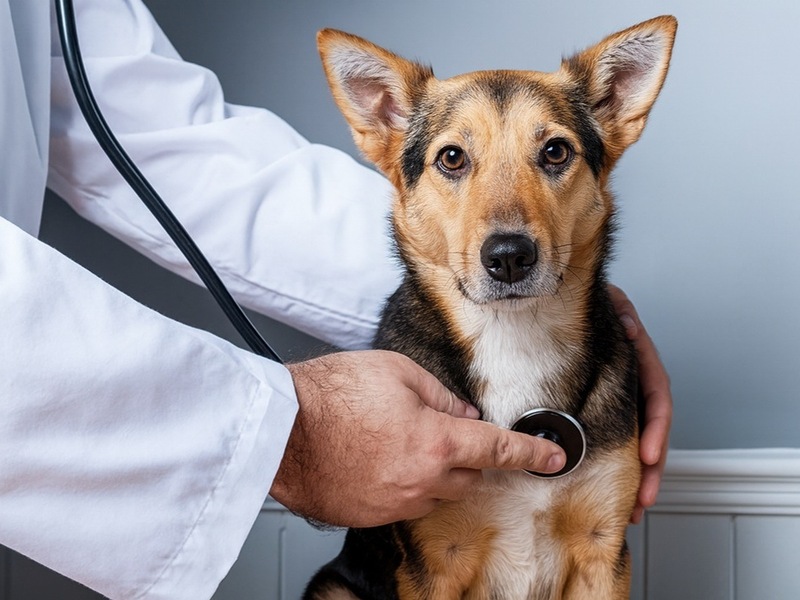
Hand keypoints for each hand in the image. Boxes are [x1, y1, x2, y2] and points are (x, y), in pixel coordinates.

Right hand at [270, 350, 564, 526]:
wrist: (281, 429)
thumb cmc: (329, 395)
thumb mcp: (396, 371)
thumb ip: (440, 394)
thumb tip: (461, 411)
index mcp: (437, 442)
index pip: (499, 449)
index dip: (532, 452)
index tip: (552, 456)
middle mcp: (422, 481)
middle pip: (469, 476)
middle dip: (466, 456)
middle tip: (439, 430)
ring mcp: (395, 504)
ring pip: (436, 492)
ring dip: (432, 471)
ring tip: (395, 440)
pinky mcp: (370, 516)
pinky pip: (403, 504)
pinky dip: (402, 484)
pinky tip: (377, 460)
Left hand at [609, 285, 671, 523]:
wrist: (562, 303)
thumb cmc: (587, 303)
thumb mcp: (608, 302)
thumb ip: (621, 311)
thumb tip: (630, 329)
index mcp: (640, 360)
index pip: (657, 398)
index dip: (656, 428)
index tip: (648, 456)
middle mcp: (635, 382)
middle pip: (651, 430)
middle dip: (651, 468)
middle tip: (643, 498)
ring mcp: (621, 395)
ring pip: (637, 440)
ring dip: (640, 475)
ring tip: (635, 507)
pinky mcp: (604, 406)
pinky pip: (617, 438)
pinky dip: (619, 463)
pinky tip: (617, 487)